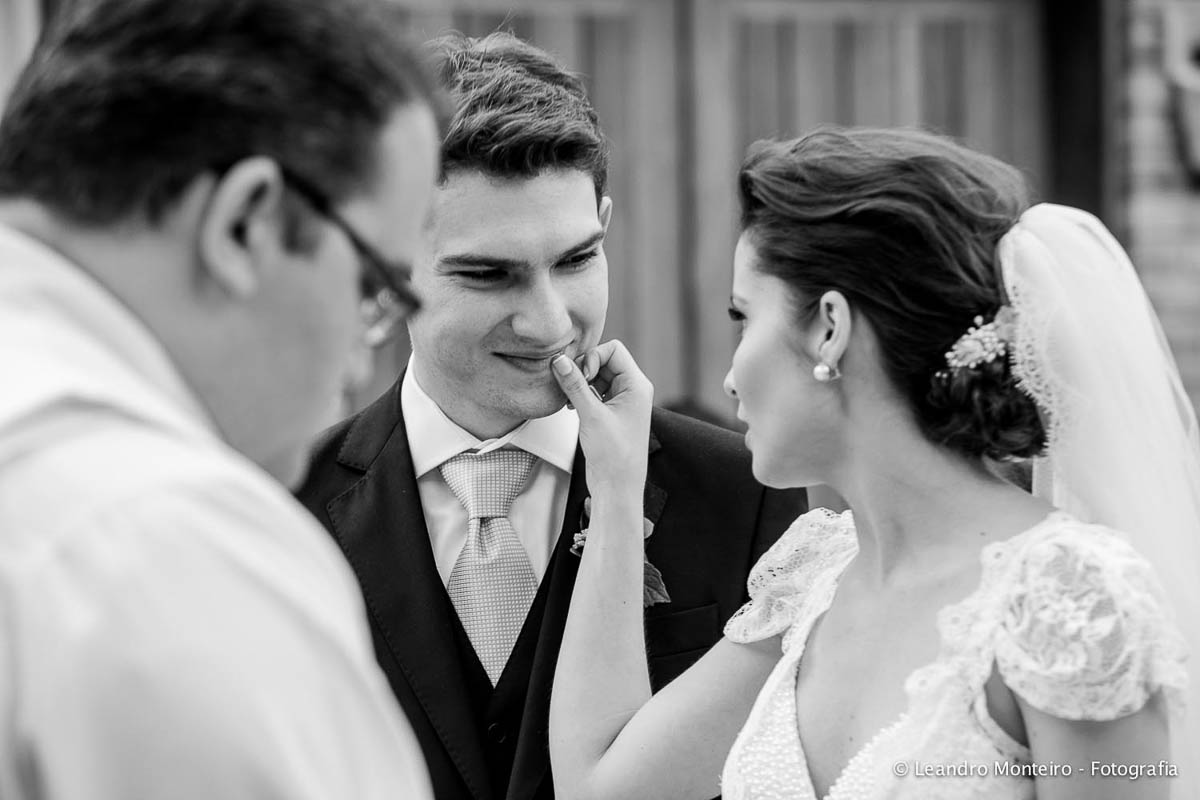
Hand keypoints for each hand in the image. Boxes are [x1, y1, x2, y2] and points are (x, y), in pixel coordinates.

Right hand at [551, 340, 651, 493]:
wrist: (617, 487)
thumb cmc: (614, 456)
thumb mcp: (592, 416)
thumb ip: (575, 385)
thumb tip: (560, 360)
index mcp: (637, 385)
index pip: (614, 350)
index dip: (593, 358)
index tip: (581, 377)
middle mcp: (632, 390)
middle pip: (604, 360)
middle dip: (583, 370)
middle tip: (570, 387)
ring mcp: (621, 401)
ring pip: (596, 376)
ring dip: (579, 383)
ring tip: (568, 400)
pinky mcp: (610, 413)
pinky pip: (593, 392)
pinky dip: (580, 394)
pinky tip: (570, 407)